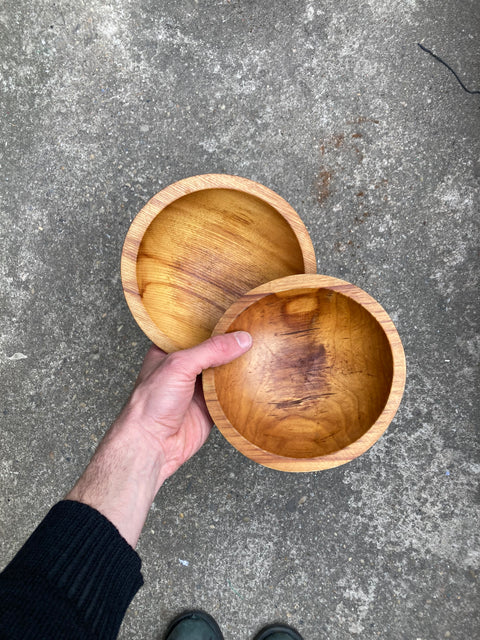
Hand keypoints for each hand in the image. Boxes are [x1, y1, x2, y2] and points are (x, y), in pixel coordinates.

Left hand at [66, 331, 251, 546]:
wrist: (152, 444)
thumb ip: (211, 350)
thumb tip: (241, 339)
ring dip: (239, 365)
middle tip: (254, 329)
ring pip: (224, 372)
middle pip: (213, 351)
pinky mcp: (210, 407)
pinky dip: (242, 388)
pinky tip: (256, 376)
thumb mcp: (180, 365)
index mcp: (169, 352)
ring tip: (262, 348)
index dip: (214, 323)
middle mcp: (184, 368)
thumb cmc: (151, 403)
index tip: (237, 314)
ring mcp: (198, 388)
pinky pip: (231, 394)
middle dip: (231, 344)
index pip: (195, 331)